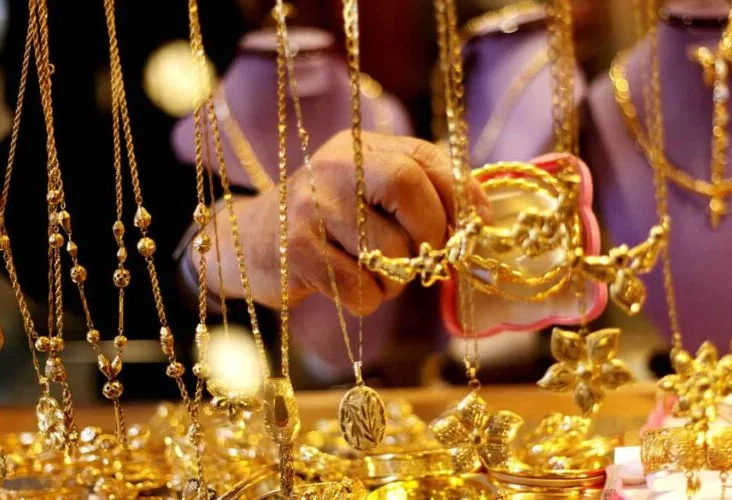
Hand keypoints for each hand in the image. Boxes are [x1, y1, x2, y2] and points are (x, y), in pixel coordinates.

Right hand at [200, 130, 490, 314]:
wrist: (251, 242)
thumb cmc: (329, 222)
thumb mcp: (368, 191)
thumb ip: (419, 193)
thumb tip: (480, 216)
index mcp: (360, 148)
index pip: (426, 158)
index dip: (461, 196)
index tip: (475, 228)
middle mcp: (334, 166)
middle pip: (410, 191)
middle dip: (433, 235)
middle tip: (427, 259)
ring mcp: (311, 206)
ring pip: (390, 251)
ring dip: (396, 279)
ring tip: (374, 273)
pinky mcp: (297, 250)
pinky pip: (361, 288)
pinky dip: (368, 299)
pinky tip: (347, 286)